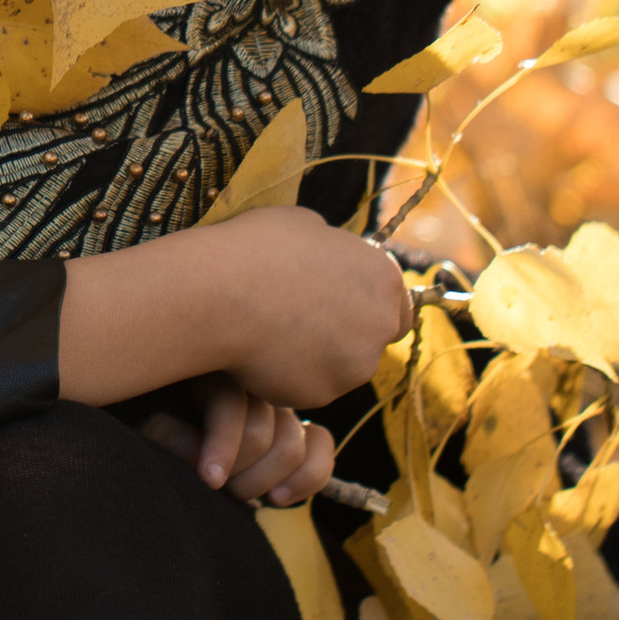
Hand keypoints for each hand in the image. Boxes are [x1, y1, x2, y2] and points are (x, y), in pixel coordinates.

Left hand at [140, 377, 338, 505]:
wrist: (170, 427)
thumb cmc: (150, 419)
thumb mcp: (144, 422)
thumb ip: (167, 435)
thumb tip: (200, 455)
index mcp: (210, 367)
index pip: (231, 400)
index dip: (222, 444)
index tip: (210, 479)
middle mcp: (250, 381)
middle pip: (262, 429)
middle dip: (239, 471)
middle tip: (217, 489)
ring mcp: (278, 404)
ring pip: (293, 444)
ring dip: (267, 481)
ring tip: (239, 496)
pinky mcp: (299, 427)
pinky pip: (322, 446)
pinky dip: (308, 477)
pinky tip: (278, 496)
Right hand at [212, 209, 412, 409]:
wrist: (218, 293)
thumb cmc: (256, 248)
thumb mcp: (304, 225)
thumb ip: (331, 247)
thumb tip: (326, 253)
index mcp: (383, 278)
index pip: (400, 306)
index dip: (368, 306)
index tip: (340, 305)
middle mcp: (379, 325)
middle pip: (371, 340)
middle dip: (345, 335)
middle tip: (302, 322)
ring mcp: (353, 366)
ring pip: (340, 368)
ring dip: (318, 358)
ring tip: (272, 335)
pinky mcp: (320, 395)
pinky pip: (308, 388)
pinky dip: (289, 377)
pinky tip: (259, 354)